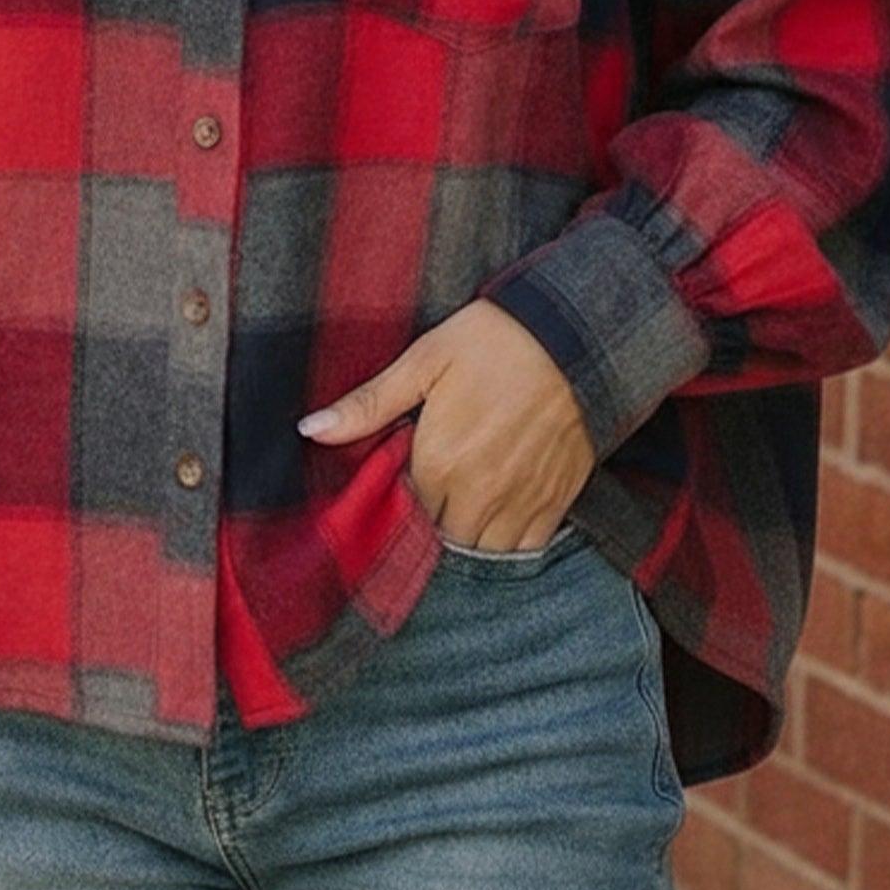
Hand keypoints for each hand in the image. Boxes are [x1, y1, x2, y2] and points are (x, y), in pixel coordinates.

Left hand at [298, 298, 594, 550]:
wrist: (579, 339)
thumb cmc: (496, 342)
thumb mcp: (424, 361)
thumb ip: (369, 405)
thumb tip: (310, 430)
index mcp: (438, 462)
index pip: (403, 508)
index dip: (401, 491)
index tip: (407, 469)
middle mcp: (478, 494)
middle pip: (439, 535)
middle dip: (431, 516)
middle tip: (437, 480)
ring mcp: (520, 503)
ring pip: (480, 550)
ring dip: (467, 533)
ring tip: (465, 496)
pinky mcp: (556, 503)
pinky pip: (524, 549)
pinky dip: (508, 541)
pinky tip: (501, 510)